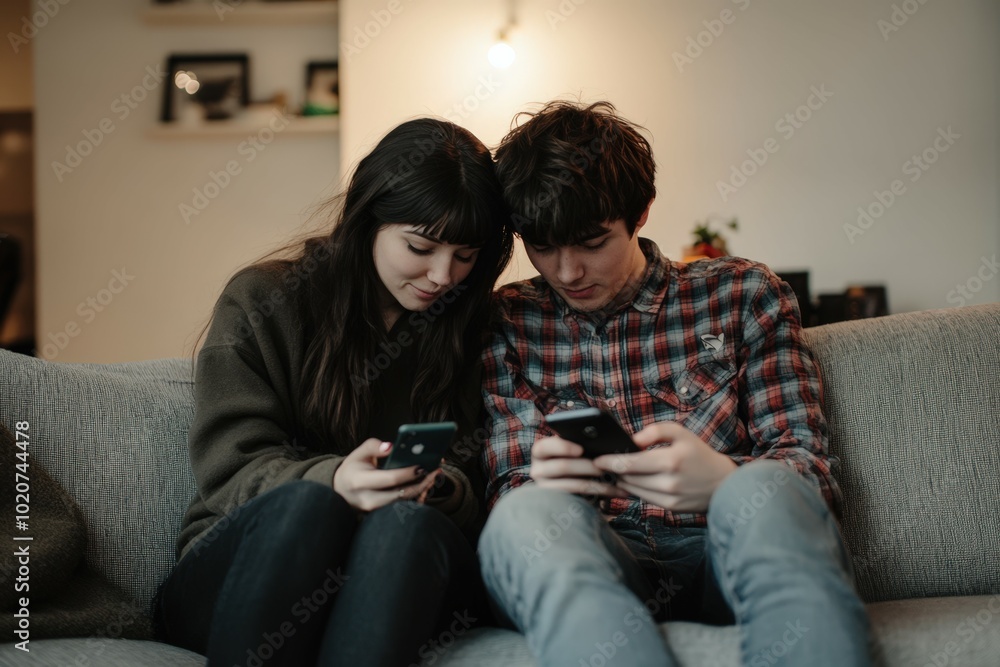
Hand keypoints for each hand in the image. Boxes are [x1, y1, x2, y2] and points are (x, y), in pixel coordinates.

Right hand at [333, 438, 440, 511]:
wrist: (341, 490)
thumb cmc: (353, 468)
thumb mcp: (358, 453)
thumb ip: (374, 446)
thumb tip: (391, 447)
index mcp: (359, 481)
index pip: (390, 479)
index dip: (408, 473)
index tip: (423, 465)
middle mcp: (367, 499)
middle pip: (401, 495)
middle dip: (421, 483)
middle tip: (436, 471)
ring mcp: (374, 511)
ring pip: (404, 504)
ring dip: (422, 490)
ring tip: (434, 476)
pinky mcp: (381, 516)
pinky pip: (402, 509)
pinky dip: (416, 498)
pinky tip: (426, 486)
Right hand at [528, 435, 629, 498]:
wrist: (578, 483)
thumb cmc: (579, 458)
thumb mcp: (577, 448)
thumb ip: (581, 441)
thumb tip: (598, 435)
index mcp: (540, 451)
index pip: (543, 447)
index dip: (562, 447)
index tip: (581, 449)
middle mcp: (537, 470)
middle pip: (562, 467)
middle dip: (588, 466)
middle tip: (607, 467)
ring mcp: (546, 488)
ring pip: (572, 485)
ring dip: (598, 483)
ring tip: (616, 481)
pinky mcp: (558, 503)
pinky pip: (579, 498)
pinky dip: (600, 493)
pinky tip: (616, 490)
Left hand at [593, 422, 736, 511]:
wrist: (723, 482)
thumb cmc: (699, 454)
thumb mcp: (681, 433)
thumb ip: (654, 431)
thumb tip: (631, 440)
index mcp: (671, 460)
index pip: (629, 463)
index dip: (609, 461)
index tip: (597, 458)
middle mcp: (669, 483)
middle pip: (628, 477)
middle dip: (613, 470)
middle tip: (601, 463)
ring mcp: (669, 498)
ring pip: (633, 489)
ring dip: (621, 480)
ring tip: (614, 470)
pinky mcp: (670, 508)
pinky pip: (643, 498)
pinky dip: (634, 489)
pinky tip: (630, 480)